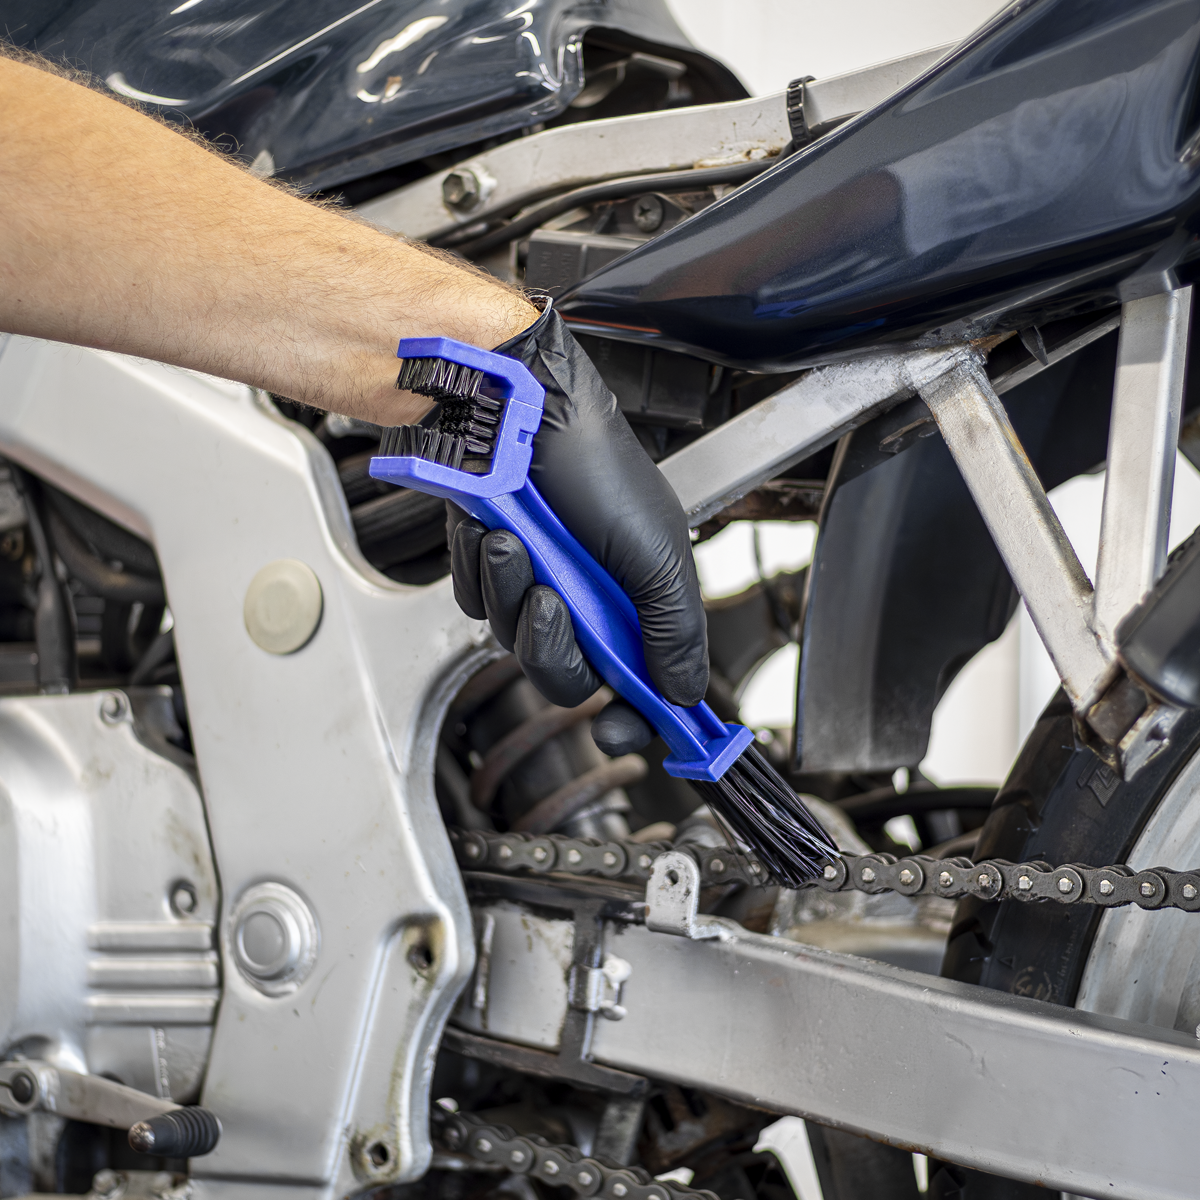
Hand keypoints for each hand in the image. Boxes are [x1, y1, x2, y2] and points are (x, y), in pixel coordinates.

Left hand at [447, 305, 707, 754]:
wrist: (516, 408)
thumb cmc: (593, 463)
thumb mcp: (657, 553)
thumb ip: (676, 631)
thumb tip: (684, 694)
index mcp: (638, 596)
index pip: (641, 683)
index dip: (634, 717)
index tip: (624, 731)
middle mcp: (589, 595)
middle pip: (569, 675)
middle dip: (554, 647)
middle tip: (551, 602)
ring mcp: (538, 579)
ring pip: (514, 641)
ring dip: (511, 594)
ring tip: (515, 541)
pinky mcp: (489, 562)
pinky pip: (477, 603)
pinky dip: (481, 572)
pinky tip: (492, 530)